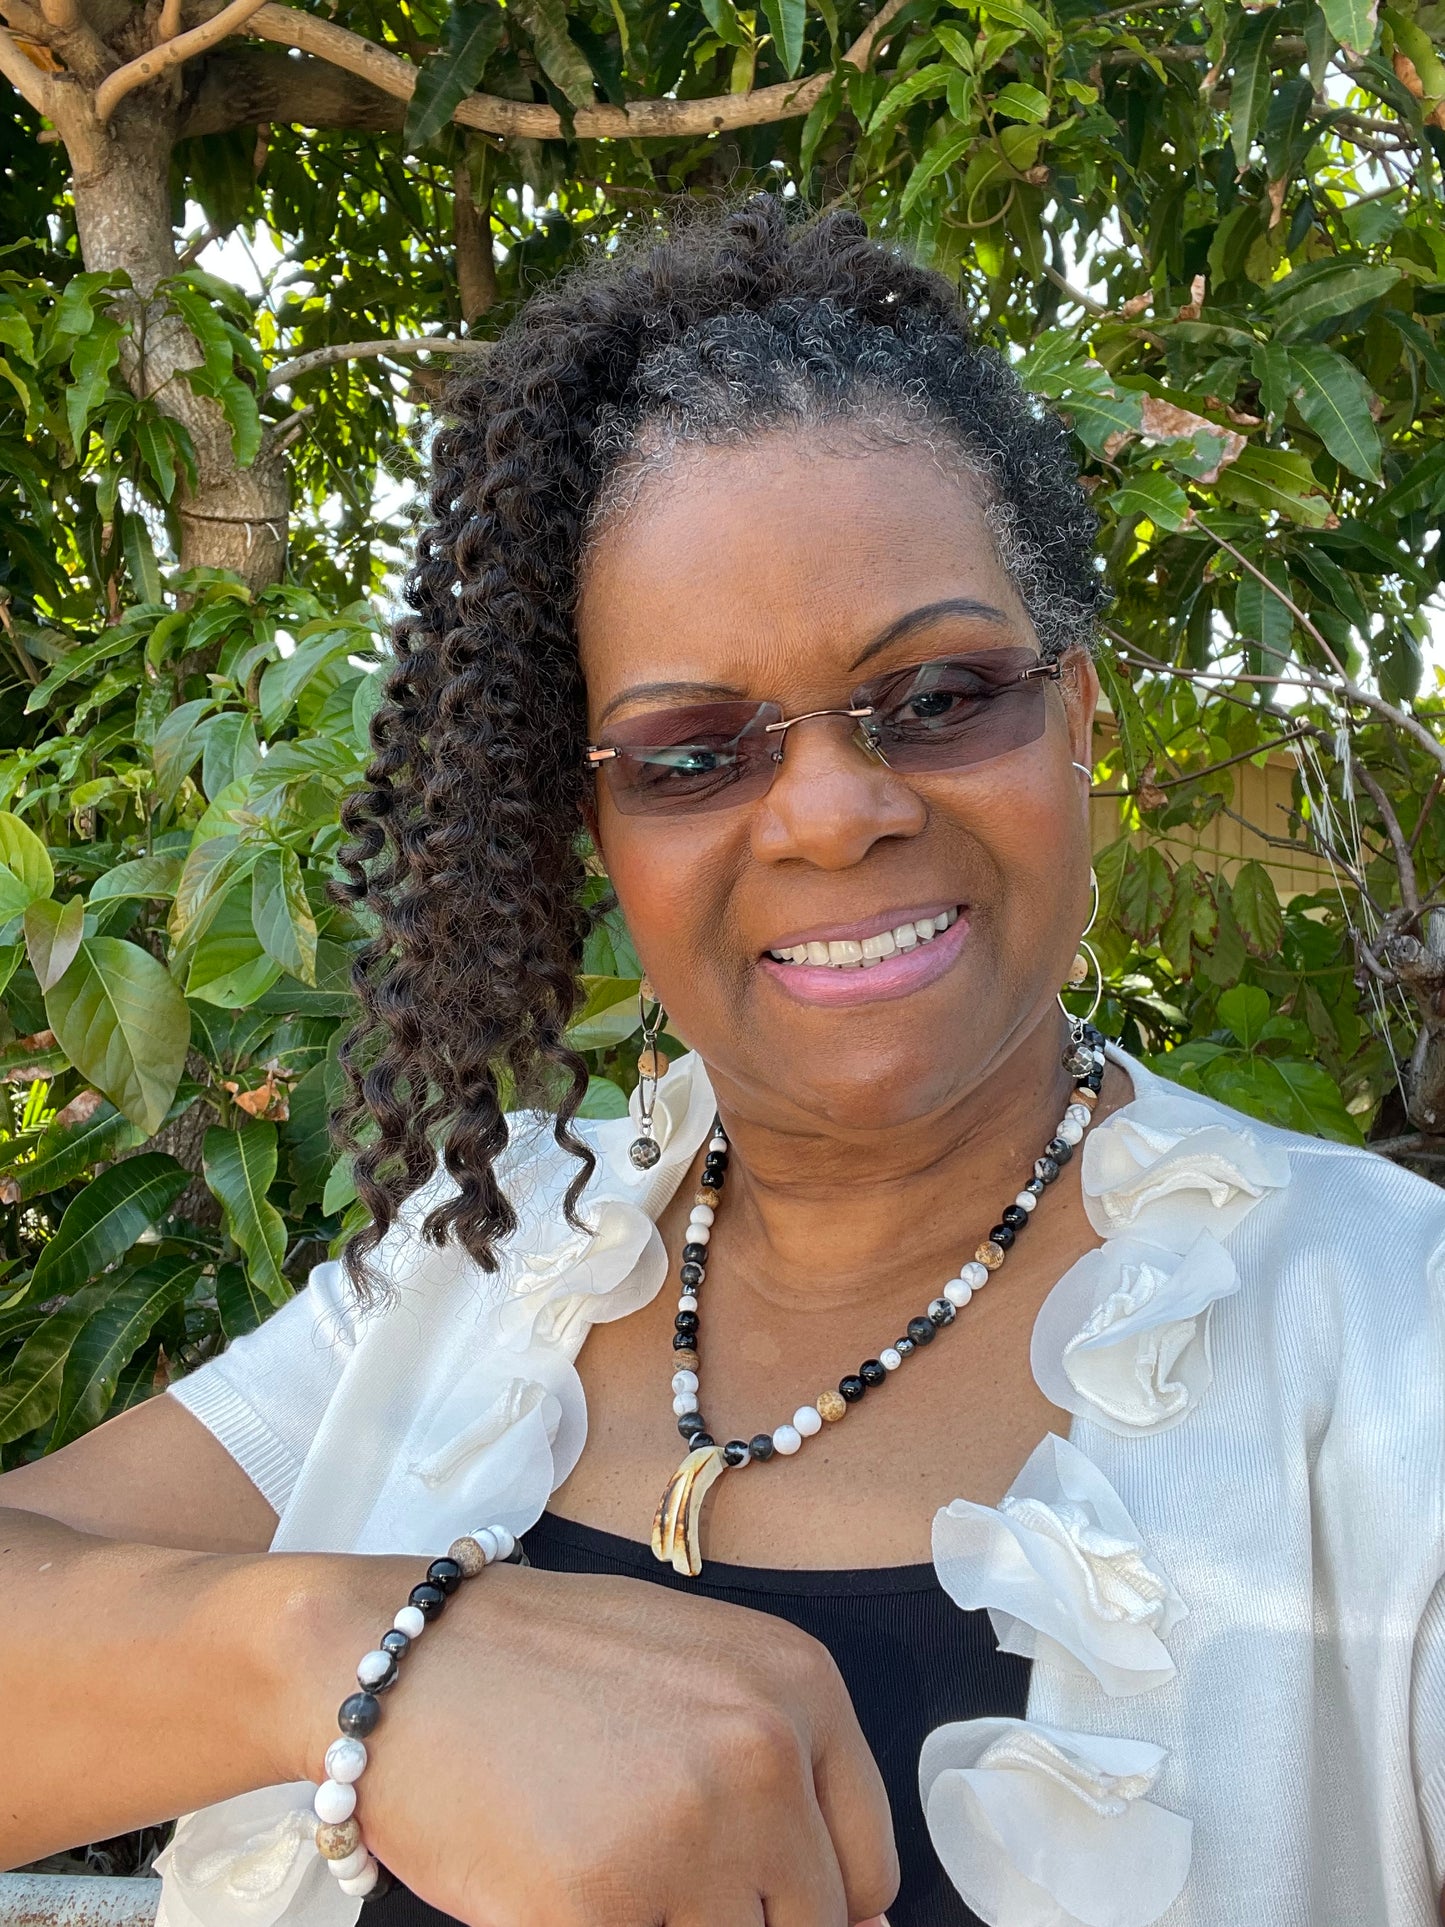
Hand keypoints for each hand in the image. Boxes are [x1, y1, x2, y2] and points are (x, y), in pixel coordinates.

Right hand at [299, 1561, 898, 1926]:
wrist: (397, 1659)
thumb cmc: (544, 1666)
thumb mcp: (696, 1673)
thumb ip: (784, 1773)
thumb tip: (869, 1926)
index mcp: (801, 1688)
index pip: (870, 1869)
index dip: (814, 1907)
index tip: (750, 1899)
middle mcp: (762, 1754)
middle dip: (730, 1918)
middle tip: (647, 1865)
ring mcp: (684, 1834)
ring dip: (661, 1925)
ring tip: (598, 1856)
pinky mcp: (594, 1907)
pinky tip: (552, 1883)